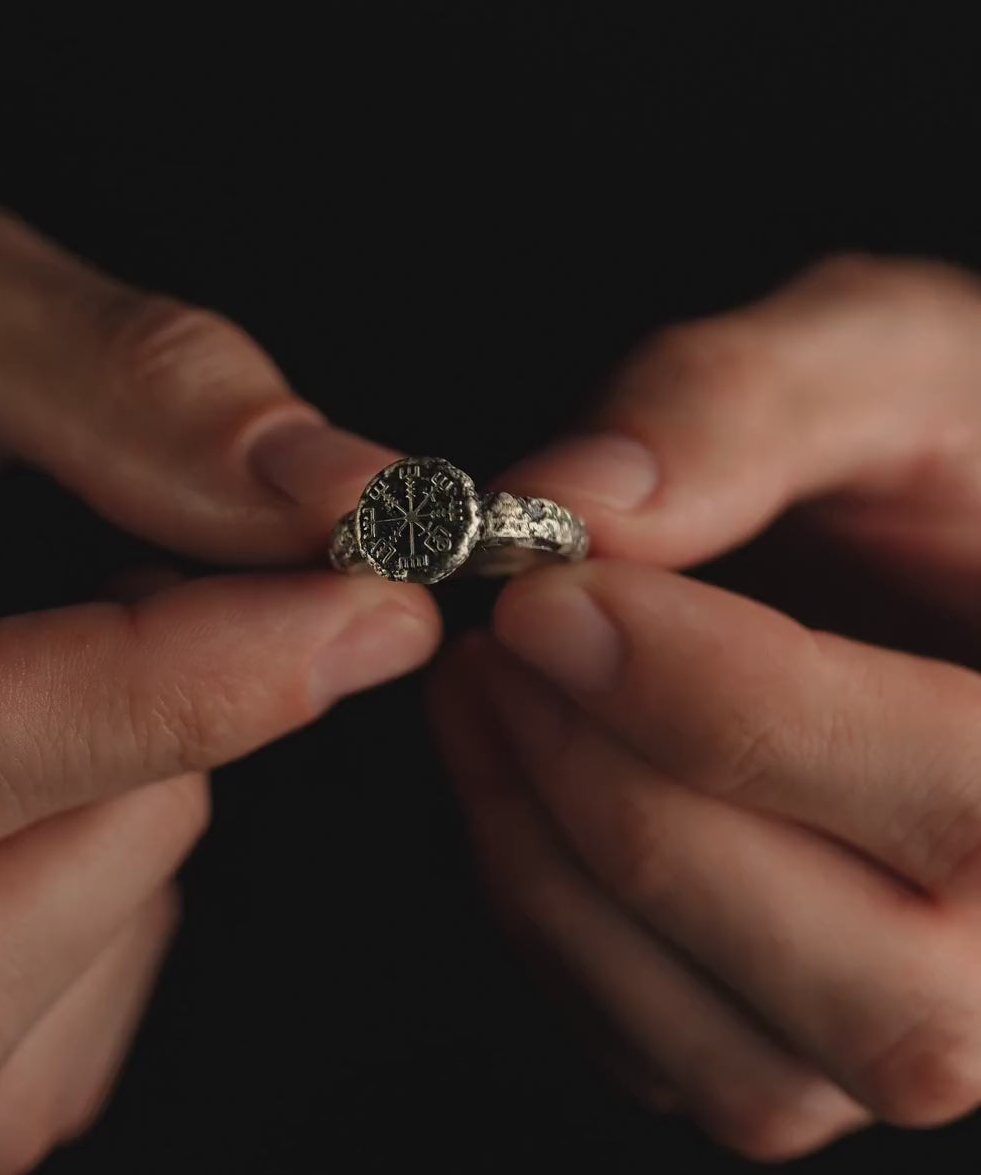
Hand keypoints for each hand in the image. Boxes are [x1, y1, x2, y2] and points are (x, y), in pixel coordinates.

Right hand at [0, 206, 439, 1173]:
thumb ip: (120, 384)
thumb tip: (346, 487)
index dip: (167, 696)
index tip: (365, 602)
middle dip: (152, 766)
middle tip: (175, 604)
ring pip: (20, 1037)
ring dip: (138, 823)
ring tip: (95, 671)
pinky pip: (50, 1056)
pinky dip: (120, 909)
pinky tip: (79, 777)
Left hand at [429, 254, 980, 1160]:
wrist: (938, 537)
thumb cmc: (947, 444)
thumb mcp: (885, 359)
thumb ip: (743, 405)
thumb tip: (571, 504)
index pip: (943, 796)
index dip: (710, 695)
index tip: (547, 592)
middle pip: (857, 979)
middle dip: (626, 794)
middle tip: (505, 639)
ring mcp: (929, 1019)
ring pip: (747, 1063)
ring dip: (565, 868)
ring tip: (487, 689)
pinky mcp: (806, 1042)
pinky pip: (665, 1057)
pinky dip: (552, 921)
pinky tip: (510, 768)